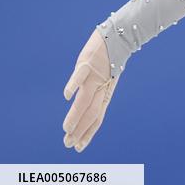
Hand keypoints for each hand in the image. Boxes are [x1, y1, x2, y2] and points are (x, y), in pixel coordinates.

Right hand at [62, 28, 118, 151]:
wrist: (118, 36)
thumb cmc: (108, 58)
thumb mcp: (103, 79)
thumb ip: (93, 93)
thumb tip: (81, 107)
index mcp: (105, 92)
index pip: (97, 117)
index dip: (88, 133)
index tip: (79, 147)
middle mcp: (101, 87)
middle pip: (91, 113)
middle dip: (79, 131)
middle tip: (68, 145)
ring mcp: (95, 75)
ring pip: (85, 100)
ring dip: (75, 116)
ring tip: (66, 130)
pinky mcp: (88, 62)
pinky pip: (80, 75)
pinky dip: (73, 84)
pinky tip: (66, 96)